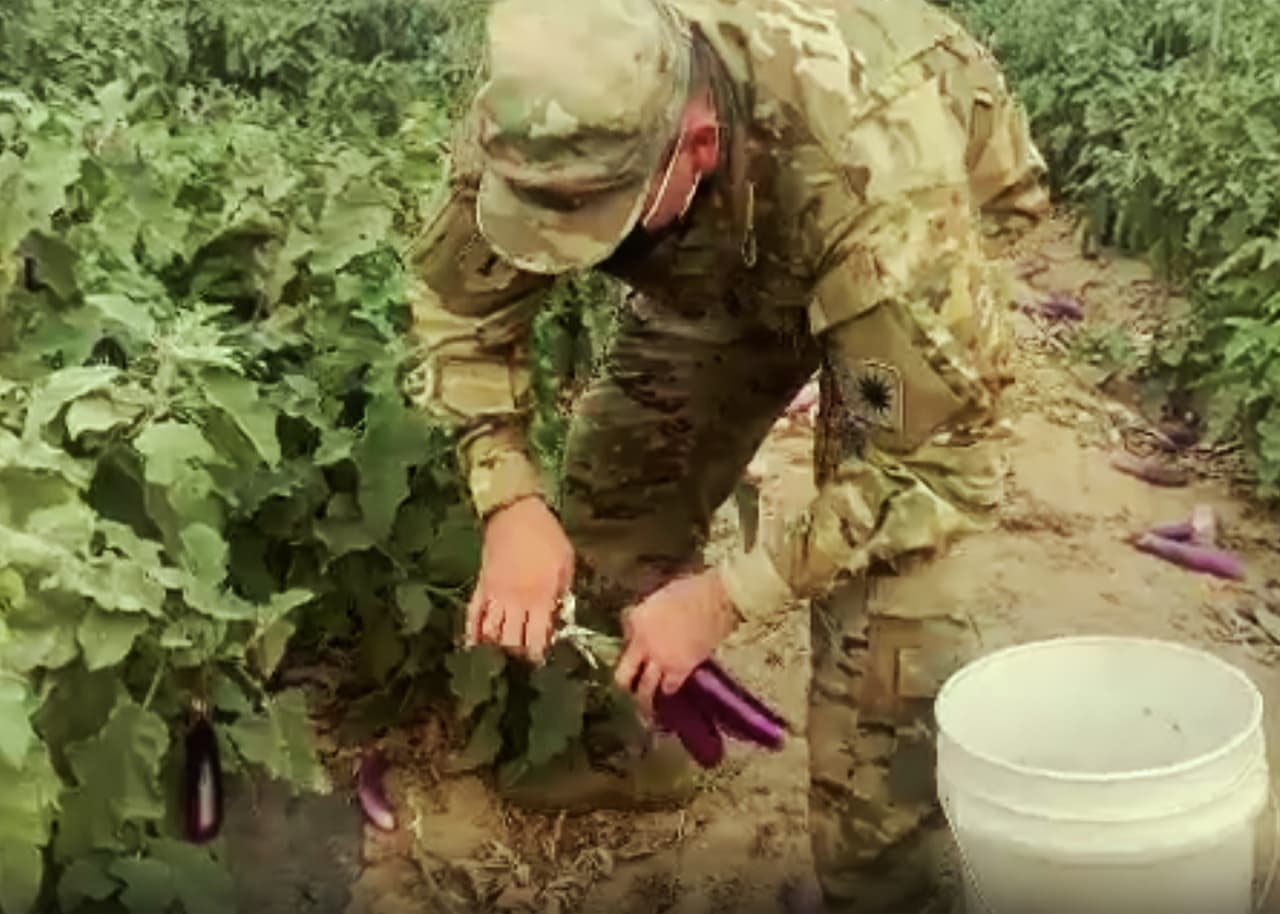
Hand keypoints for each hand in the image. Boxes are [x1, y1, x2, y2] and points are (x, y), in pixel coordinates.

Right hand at [466, 496, 573, 663]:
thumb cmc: (547, 536)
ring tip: (501, 656)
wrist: (516, 513)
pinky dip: (471, 632)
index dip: (538, 654)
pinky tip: (472, 645)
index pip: (537, 638)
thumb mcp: (566, 563)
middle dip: (517, 654)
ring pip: (490, 632)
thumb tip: (561, 620)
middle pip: (511, 641)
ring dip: (495, 647)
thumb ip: (563, 594)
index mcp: (540, 597)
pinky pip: (473, 614)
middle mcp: (515, 601)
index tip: (541, 661)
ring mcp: (494, 595)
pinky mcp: (480, 586)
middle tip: (522, 659)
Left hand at [613, 568, 740, 714]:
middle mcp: (643, 644)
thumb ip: (647, 612)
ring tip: (642, 702)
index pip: (622, 637)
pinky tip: (667, 690)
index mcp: (637, 620)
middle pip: (624, 674)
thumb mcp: (660, 595)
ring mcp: (661, 659)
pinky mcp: (681, 668)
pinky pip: (670, 686)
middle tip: (624, 690)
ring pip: (645, 688)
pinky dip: (668, 689)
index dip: (628, 642)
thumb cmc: (691, 590)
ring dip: (642, 695)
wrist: (715, 600)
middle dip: (623, 684)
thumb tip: (640, 622)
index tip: (632, 645)